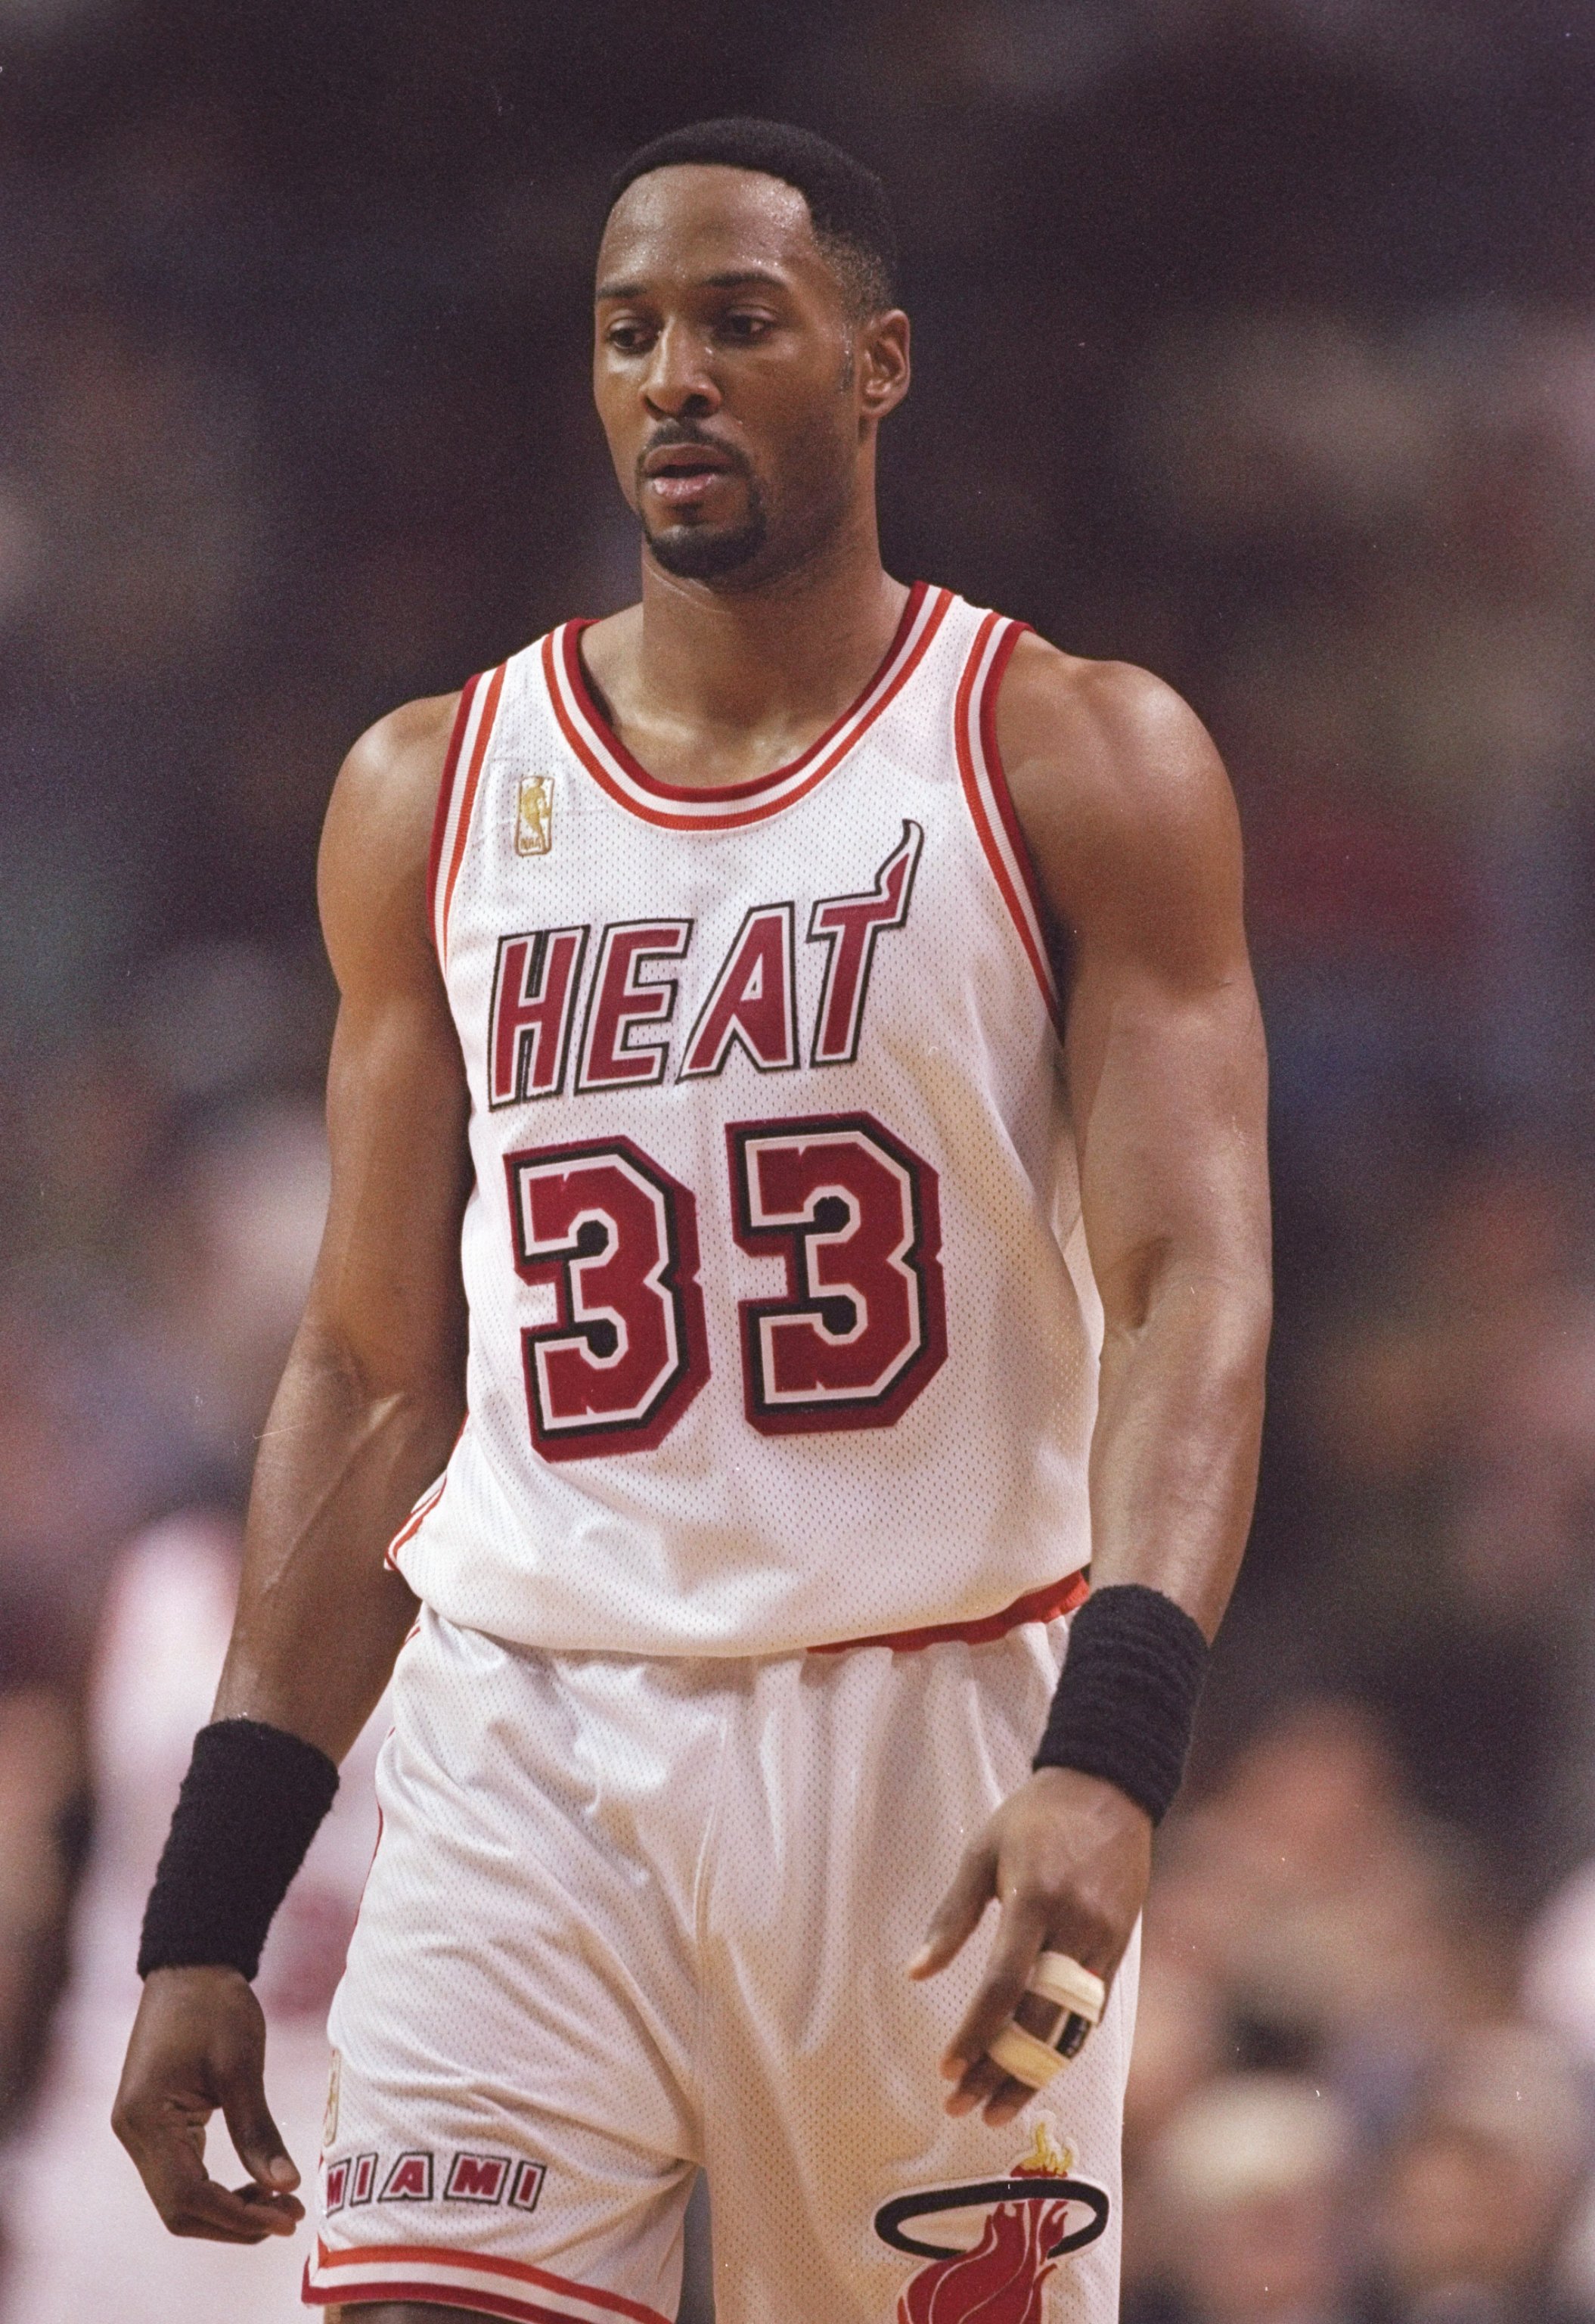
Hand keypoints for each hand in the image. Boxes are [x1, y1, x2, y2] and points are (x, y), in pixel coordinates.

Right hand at [112, 1966, 304, 2240]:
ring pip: (179, 2198)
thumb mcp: (242, 2065)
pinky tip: (257, 2184)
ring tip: (280, 2204)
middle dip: (235, 2222)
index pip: (188, 2196)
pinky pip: (181, 2175)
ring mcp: (139, 2130)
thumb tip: (286, 2188)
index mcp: (145, 2119)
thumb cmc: (216, 2005)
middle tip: (290, 2217)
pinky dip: (217, 2190)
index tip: (286, 2220)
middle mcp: (132, 2132)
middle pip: (179, 2209)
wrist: (191, 1963)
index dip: (238, 2216)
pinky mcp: (153, 2123)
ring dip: (228, 2210)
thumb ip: (258, 2131)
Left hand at [910, 1766, 1150, 2126]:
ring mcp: (1104, 1941)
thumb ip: (951, 1917)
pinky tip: (1037, 2070)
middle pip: (1039, 2019)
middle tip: (964, 2108)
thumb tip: (915, 1974)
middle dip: (1000, 2070)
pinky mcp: (1121, 1948)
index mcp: (1035, 1899)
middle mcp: (1074, 1927)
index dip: (976, 2033)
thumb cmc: (1032, 1818)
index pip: (1004, 1984)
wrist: (1107, 1788)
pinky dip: (1064, 2047)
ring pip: (1070, 2027)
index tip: (949, 2070)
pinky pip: (1092, 2012)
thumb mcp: (981, 1852)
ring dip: (1034, 2074)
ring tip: (998, 2109)